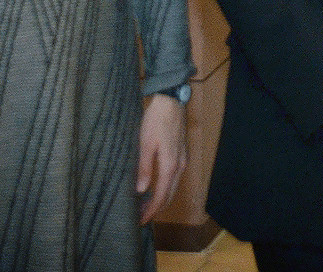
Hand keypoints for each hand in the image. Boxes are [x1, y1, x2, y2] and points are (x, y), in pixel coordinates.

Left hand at [136, 93, 188, 224]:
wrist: (171, 101)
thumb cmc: (156, 121)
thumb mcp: (145, 144)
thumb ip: (144, 168)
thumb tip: (141, 190)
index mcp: (170, 165)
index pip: (161, 196)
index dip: (151, 211)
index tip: (140, 221)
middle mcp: (180, 166)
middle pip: (169, 195)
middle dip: (156, 208)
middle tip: (140, 217)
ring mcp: (182, 160)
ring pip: (172, 187)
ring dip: (160, 198)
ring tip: (144, 205)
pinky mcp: (181, 154)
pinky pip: (174, 178)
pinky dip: (164, 188)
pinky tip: (153, 187)